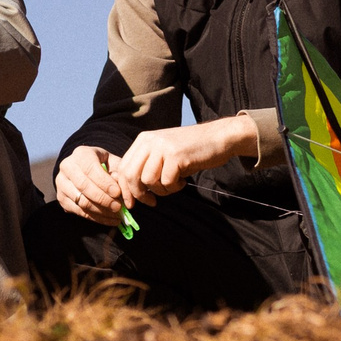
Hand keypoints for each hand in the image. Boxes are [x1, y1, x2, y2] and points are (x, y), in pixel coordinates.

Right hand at [55, 146, 127, 225]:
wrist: (85, 169)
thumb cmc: (103, 165)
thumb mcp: (113, 163)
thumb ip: (120, 175)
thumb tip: (125, 194)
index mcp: (81, 154)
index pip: (90, 169)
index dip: (104, 183)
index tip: (117, 193)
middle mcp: (67, 167)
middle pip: (84, 186)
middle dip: (103, 199)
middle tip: (118, 207)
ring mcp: (61, 183)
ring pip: (81, 201)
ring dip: (101, 211)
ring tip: (116, 215)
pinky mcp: (61, 198)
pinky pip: (79, 212)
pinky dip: (96, 218)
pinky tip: (109, 219)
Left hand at [110, 118, 257, 208]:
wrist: (218, 137)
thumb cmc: (191, 150)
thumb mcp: (163, 152)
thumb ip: (147, 165)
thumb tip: (131, 191)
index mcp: (143, 140)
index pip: (123, 168)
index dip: (125, 188)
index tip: (132, 203)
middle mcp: (149, 141)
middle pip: (130, 174)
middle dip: (138, 194)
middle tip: (151, 202)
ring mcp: (162, 147)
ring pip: (148, 180)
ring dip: (161, 190)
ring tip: (173, 185)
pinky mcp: (176, 156)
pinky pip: (167, 182)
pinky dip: (175, 187)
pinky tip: (183, 181)